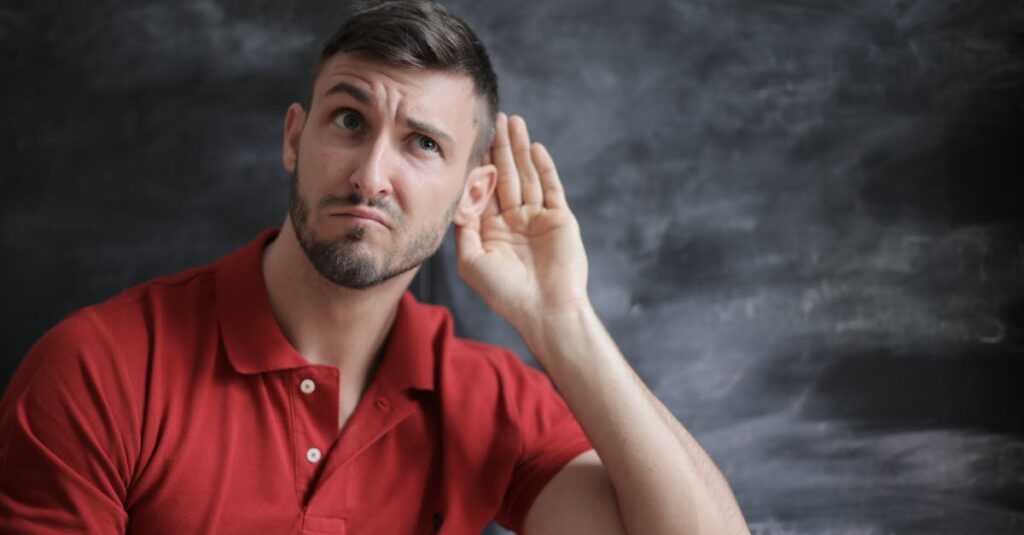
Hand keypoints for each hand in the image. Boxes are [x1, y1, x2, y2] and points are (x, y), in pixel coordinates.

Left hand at [454, 113, 589, 328]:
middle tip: (496, 118)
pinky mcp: (560, 219)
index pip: (484, 189)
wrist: (545, 310)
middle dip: (501, 147)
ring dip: (521, 149)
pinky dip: (544, 168)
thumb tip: (455, 198)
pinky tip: (535, 147)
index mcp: (492, 230)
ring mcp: (538, 219)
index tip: (470, 139)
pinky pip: (552, 188)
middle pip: (506, 175)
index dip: (478, 164)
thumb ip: (463, 229)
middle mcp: (514, 221)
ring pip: (528, 176)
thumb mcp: (471, 261)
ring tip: (515, 121)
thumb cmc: (505, 292)